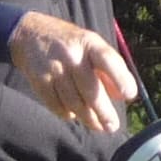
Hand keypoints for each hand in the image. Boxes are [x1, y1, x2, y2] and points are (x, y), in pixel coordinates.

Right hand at [10, 12, 133, 129]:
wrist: (30, 34)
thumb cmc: (70, 44)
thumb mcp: (92, 46)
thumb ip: (110, 69)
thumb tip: (123, 96)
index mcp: (90, 43)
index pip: (108, 60)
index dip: (120, 78)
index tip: (129, 96)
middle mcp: (72, 54)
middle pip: (90, 89)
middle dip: (104, 112)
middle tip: (112, 126)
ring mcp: (54, 68)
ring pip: (74, 103)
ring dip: (88, 119)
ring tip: (97, 126)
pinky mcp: (39, 80)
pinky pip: (57, 105)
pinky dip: (67, 114)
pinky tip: (74, 115)